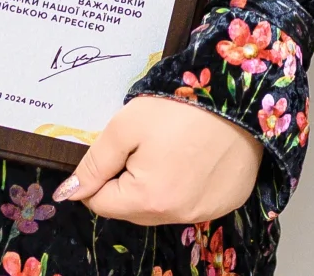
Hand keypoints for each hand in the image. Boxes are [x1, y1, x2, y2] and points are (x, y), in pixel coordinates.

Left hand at [55, 93, 262, 224]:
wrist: (243, 96)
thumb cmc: (181, 106)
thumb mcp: (126, 125)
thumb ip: (95, 162)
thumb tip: (70, 192)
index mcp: (146, 200)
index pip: (101, 203)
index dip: (103, 174)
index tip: (121, 148)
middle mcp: (176, 216)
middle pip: (131, 209)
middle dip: (130, 180)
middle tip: (149, 143)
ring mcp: (204, 212)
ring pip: (161, 208)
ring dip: (158, 185)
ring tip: (175, 147)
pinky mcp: (226, 202)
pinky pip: (192, 202)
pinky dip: (188, 185)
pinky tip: (197, 156)